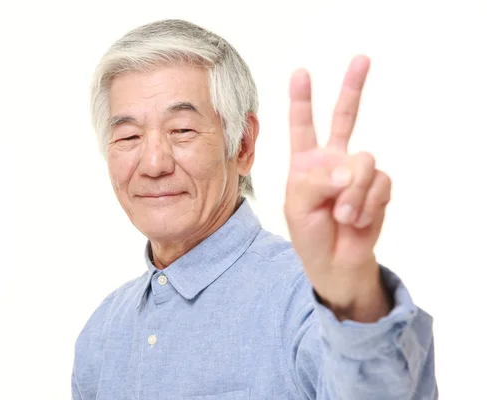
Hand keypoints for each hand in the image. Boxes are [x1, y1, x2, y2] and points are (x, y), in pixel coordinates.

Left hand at [284, 55, 392, 321]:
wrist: (336, 262)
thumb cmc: (310, 233)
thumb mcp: (298, 206)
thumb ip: (316, 182)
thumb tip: (349, 167)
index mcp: (306, 161)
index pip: (303, 126)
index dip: (302, 101)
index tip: (300, 74)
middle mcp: (332, 160)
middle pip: (345, 118)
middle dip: (351, 88)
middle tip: (361, 59)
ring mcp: (357, 172)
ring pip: (363, 162)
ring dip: (353, 193)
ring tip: (343, 215)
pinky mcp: (378, 186)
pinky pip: (379, 184)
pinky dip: (368, 204)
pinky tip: (358, 219)